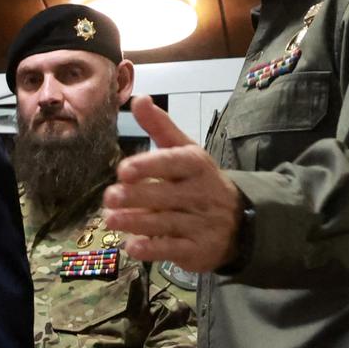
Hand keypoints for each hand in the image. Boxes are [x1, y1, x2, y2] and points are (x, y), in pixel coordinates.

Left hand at [102, 96, 240, 272]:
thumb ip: (160, 128)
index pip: (174, 162)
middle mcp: (201, 193)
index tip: (124, 170)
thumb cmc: (199, 182)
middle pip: (166, 194)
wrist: (239, 222)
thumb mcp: (185, 152)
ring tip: (110, 220)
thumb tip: (139, 98)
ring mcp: (201, 222)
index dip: (150, 166)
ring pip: (165, 222)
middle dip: (136, 197)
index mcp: (196, 165)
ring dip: (135, 222)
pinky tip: (131, 246)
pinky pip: (173, 249)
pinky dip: (151, 248)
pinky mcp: (198, 249)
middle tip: (109, 198)